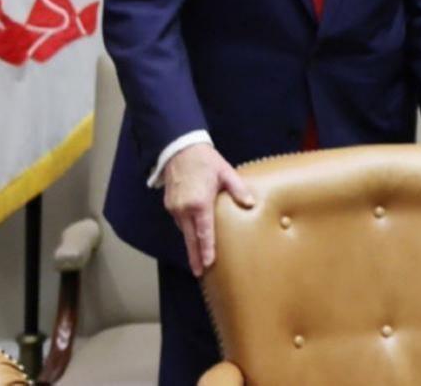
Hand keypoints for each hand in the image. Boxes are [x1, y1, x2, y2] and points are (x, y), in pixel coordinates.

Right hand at [162, 143, 254, 276]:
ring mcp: (174, 208)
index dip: (206, 249)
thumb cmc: (205, 161)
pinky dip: (186, 230)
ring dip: (191, 243)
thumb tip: (251, 204)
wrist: (180, 149)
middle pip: (190, 238)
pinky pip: (179, 222)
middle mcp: (184, 209)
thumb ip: (238, 189)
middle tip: (199, 272)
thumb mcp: (225, 172)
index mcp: (200, 203)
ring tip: (198, 257)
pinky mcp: (169, 205)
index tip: (207, 263)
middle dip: (195, 256)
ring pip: (184, 231)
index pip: (204, 232)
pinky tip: (194, 235)